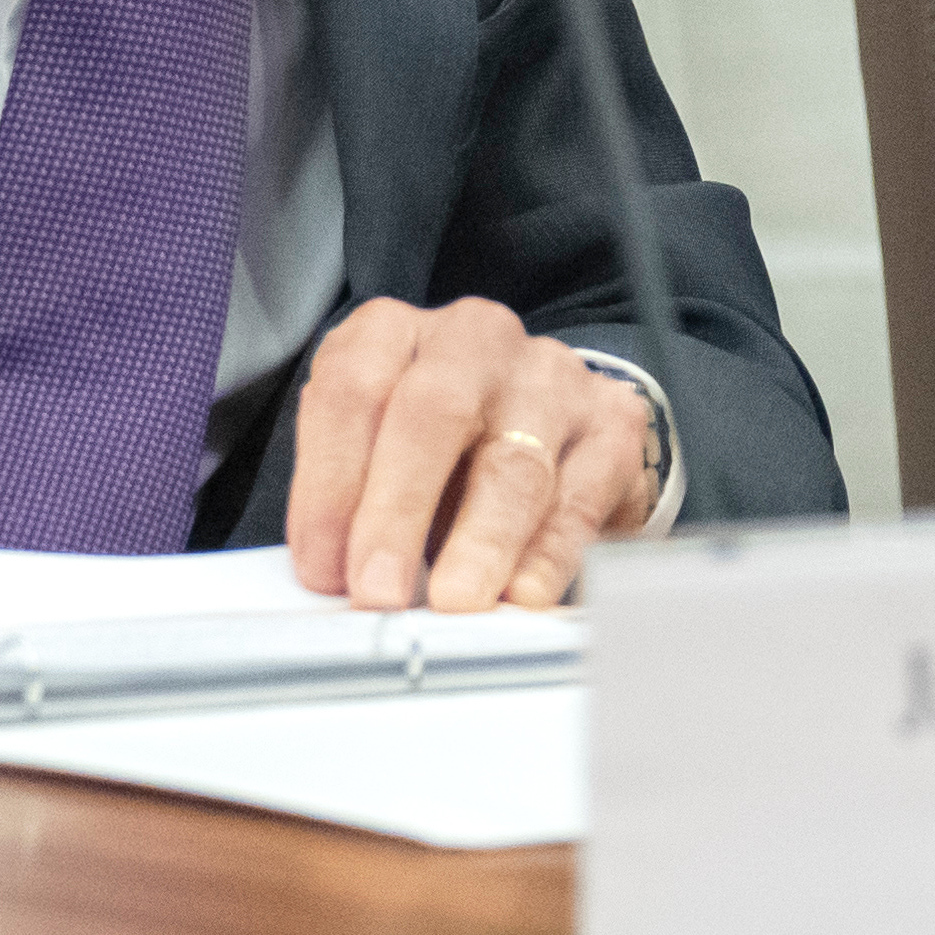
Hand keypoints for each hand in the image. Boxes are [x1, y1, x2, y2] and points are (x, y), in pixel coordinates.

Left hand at [282, 297, 656, 613]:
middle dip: (398, 509)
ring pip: (512, 459)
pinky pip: (579, 496)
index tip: (323, 569)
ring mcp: (549, 375)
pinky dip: (547, 554)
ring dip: (479, 541)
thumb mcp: (369, 457)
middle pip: (433, 412)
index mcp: (393, 333)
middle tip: (378, 590)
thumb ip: (345, 507)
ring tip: (453, 601)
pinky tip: (522, 594)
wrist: (539, 430)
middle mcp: (473, 338)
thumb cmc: (432, 454)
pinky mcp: (611, 422)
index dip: (329, 484)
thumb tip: (332, 583)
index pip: (352, 389)